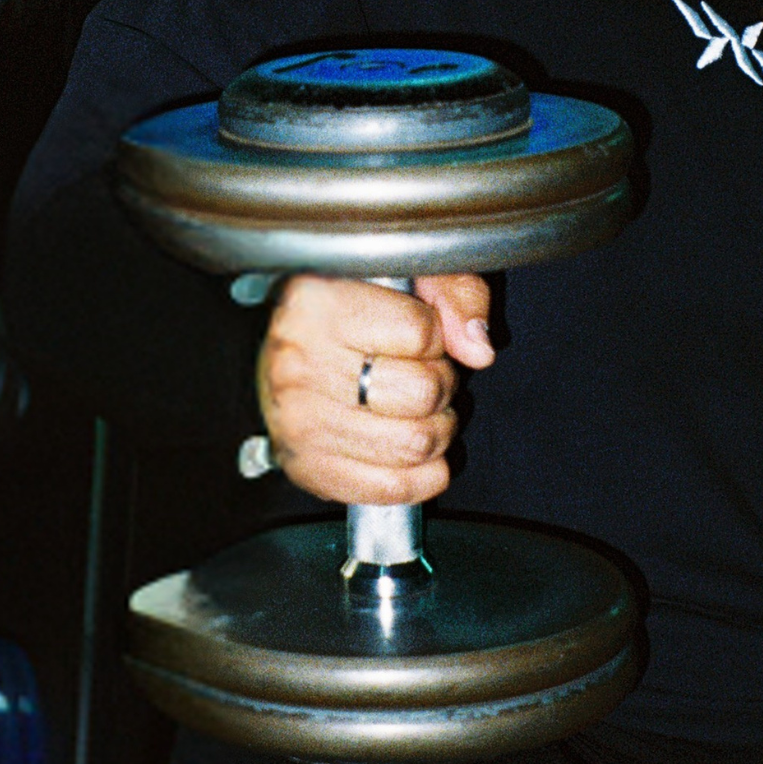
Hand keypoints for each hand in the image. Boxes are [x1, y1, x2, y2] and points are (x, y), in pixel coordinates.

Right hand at [255, 274, 493, 504]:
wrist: (284, 351)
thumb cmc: (346, 310)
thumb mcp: (405, 274)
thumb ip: (454, 294)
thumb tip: (478, 349)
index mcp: (315, 302)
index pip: (420, 332)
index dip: (437, 337)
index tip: (420, 336)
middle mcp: (298, 362)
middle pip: (421, 393)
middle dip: (441, 386)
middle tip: (424, 377)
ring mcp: (298, 420)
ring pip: (414, 443)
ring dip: (436, 430)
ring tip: (419, 410)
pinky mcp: (306, 467)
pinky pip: (392, 488)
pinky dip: (422, 476)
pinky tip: (416, 452)